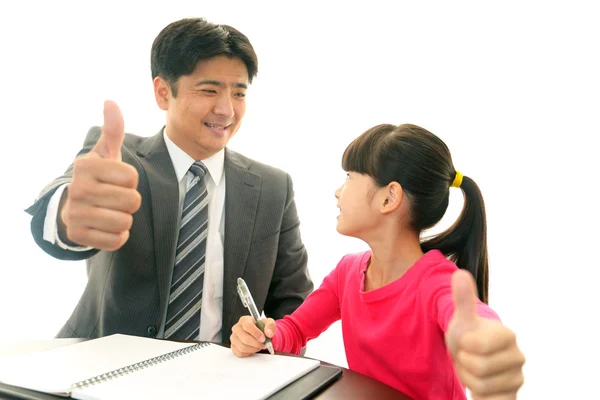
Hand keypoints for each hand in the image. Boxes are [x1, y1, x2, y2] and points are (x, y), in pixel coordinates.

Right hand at [59, 100, 141, 250]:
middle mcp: (77, 188)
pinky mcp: (79, 236)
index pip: (132, 177)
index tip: (118, 180)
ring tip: (111, 212)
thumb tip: (110, 101)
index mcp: (86, 166)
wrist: (72, 208)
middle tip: (116, 199)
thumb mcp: (104, 154)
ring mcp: (76, 213)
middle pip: (132, 201)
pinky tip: (107, 227)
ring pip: (125, 222)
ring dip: (125, 219)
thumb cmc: (98, 178)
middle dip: (130, 202)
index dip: (131, 181)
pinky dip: (118, 236)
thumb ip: (112, 130)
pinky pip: (117, 240)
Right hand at [230, 316, 275, 357]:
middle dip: (256, 343)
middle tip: (264, 344)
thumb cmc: (262, 328)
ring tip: (259, 346)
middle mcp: (237, 328)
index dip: (256, 333)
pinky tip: (253, 349)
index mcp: (244, 320)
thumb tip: (268, 333)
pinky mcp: (233, 346)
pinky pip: (240, 353)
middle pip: (244, 338)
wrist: (259, 334)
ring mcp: (234, 338)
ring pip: (242, 347)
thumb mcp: (269, 323)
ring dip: (254, 349)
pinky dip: (249, 353)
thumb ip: (270, 326)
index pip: (247, 326)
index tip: (263, 338)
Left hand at [445, 270, 524, 398]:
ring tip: (472, 369)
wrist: (474, 358)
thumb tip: (460, 273)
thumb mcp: (462, 318)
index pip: (476, 345)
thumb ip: (463, 298)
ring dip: (468, 378)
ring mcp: (517, 379)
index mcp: (508, 335)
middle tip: (467, 356)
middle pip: (478, 368)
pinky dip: (480, 396)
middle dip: (464, 363)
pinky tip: (481, 387)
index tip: (466, 342)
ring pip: (480, 386)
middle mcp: (518, 357)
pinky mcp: (512, 397)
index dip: (463, 345)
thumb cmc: (469, 336)